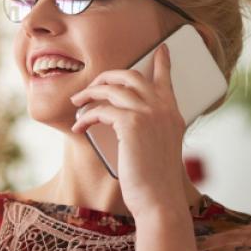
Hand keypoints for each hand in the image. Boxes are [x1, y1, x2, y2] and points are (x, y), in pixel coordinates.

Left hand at [69, 46, 188, 218]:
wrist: (159, 201)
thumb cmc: (155, 182)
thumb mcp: (159, 149)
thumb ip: (149, 129)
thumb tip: (123, 119)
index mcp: (173, 114)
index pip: (166, 79)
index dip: (162, 62)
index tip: (159, 48)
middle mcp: (163, 109)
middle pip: (132, 75)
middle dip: (107, 76)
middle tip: (92, 85)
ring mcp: (149, 114)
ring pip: (113, 88)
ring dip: (90, 93)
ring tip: (77, 103)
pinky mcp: (131, 124)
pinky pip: (101, 110)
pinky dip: (86, 117)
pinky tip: (78, 126)